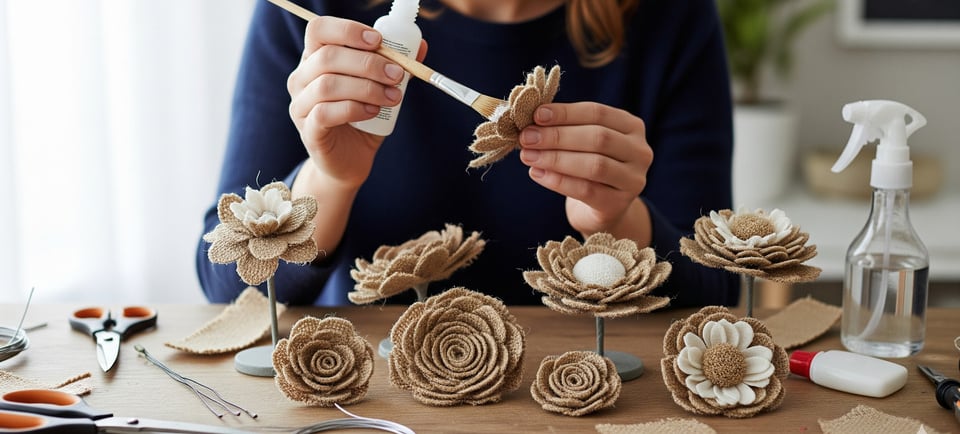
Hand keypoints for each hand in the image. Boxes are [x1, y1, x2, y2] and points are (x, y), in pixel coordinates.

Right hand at [287, 16, 426, 189]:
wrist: (350, 161)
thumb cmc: (363, 119)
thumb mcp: (381, 89)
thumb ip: (395, 67)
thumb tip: (421, 47)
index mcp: (315, 59)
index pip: (319, 30)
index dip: (348, 30)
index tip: (378, 41)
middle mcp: (302, 78)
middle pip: (328, 57)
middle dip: (369, 63)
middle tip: (398, 74)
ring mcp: (300, 105)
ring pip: (327, 85)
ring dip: (367, 88)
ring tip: (392, 97)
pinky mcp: (308, 130)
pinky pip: (325, 113)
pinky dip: (354, 109)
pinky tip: (373, 112)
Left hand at [518, 102, 652, 243]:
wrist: (603, 208)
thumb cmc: (589, 165)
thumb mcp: (584, 142)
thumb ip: (566, 128)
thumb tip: (531, 122)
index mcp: (631, 127)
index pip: (598, 113)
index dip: (566, 113)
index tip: (536, 115)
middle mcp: (640, 151)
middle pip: (598, 138)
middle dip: (557, 136)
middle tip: (527, 137)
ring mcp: (633, 180)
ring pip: (594, 165)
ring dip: (556, 158)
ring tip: (528, 155)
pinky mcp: (618, 204)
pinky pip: (586, 190)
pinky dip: (558, 181)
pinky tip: (537, 174)